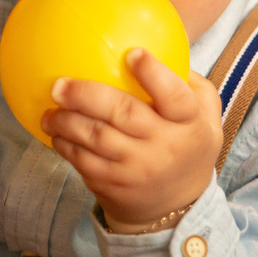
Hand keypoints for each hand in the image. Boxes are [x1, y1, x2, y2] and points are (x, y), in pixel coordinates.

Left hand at [40, 47, 222, 231]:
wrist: (175, 211)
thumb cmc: (188, 149)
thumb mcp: (208, 120)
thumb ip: (194, 85)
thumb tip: (163, 46)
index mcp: (189, 124)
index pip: (175, 97)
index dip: (154, 74)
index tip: (132, 53)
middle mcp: (162, 146)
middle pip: (123, 114)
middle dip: (87, 95)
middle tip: (60, 84)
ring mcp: (136, 168)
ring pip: (96, 138)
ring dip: (66, 121)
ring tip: (49, 109)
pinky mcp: (114, 185)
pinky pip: (83, 161)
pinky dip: (65, 145)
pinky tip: (54, 132)